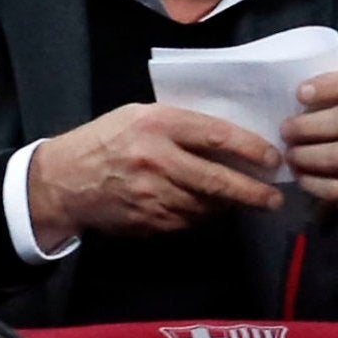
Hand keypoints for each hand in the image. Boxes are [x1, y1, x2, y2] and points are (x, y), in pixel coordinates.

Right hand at [25, 104, 283, 249]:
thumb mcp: (139, 116)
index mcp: (157, 124)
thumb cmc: (106, 140)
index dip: (252, 149)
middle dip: (253, 192)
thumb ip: (180, 124)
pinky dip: (203, 216)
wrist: (64, 180)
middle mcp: (156, 160)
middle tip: (273, 198)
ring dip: (230, 206)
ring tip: (247, 202)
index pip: (217, 137)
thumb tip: (229, 140)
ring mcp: (152, 195)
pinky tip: (208, 209)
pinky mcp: (148, 221)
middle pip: (217, 180)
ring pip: (206, 206)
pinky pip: (188, 222)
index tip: (272, 158)